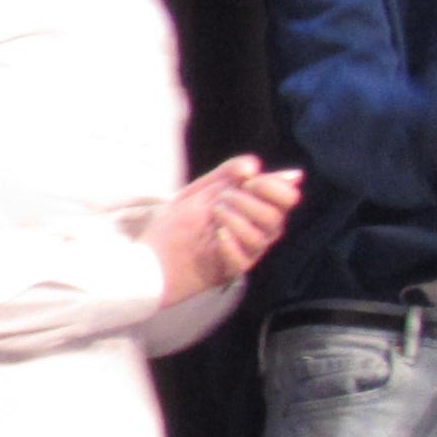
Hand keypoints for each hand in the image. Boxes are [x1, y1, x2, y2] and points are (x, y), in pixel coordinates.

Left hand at [145, 153, 302, 302]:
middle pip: (276, 217)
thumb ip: (227, 174)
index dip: (273, 186)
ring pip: (261, 237)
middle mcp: (257, 233)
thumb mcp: (200, 191)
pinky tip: (216, 236)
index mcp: (255, 211)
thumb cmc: (176, 223)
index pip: (287, 198)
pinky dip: (230, 245)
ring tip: (213, 216)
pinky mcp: (229, 272)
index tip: (248, 181)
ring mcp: (245, 254)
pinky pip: (243, 261)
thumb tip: (255, 165)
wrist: (149, 258)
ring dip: (235, 220)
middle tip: (221, 200)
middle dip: (248, 202)